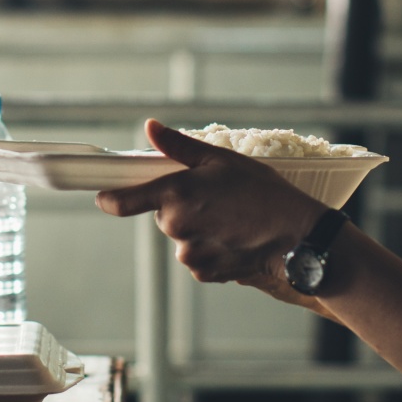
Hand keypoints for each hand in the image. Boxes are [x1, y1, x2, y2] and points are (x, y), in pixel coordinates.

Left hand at [94, 120, 324, 285]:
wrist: (296, 236)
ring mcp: (188, 253)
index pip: (121, 202)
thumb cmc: (263, 191)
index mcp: (175, 193)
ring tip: (230, 219)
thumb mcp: (221, 159)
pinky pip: (197, 257)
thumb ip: (178, 146)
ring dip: (197, 229)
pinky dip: (211, 248)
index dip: (109, 198)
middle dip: (180, 207)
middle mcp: (176, 226)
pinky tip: (234, 238)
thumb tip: (149, 127)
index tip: (104, 196)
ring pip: (181, 237)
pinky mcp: (203, 273)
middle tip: (213, 198)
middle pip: (162, 215)